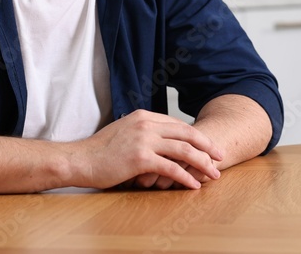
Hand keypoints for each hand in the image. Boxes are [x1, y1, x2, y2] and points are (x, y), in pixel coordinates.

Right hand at [73, 110, 222, 189]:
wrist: (79, 159)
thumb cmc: (99, 150)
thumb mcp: (124, 131)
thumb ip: (142, 132)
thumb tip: (159, 140)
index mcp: (144, 116)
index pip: (177, 124)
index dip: (196, 136)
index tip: (208, 146)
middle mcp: (146, 124)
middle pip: (186, 133)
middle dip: (207, 146)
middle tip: (220, 157)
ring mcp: (143, 140)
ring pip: (183, 150)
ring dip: (202, 163)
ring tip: (214, 174)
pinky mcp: (140, 158)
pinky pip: (170, 168)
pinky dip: (185, 177)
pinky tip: (194, 185)